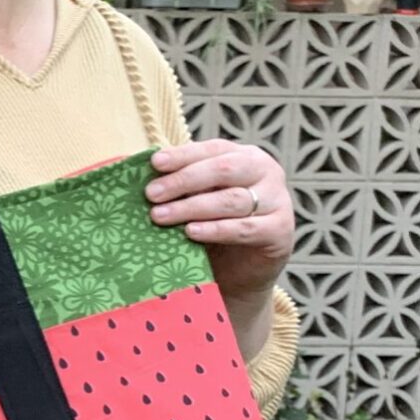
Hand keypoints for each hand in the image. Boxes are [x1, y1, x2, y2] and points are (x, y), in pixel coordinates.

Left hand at [146, 140, 294, 357]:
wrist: (241, 270)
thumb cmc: (213, 223)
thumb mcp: (197, 197)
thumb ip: (180, 181)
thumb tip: (139, 168)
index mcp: (243, 155)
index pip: (211, 149)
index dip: (182, 155)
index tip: (154, 163)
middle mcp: (265, 171)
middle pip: (223, 170)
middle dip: (183, 181)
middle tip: (151, 194)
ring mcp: (277, 200)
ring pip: (232, 199)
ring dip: (192, 207)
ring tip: (160, 216)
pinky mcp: (281, 230)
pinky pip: (246, 228)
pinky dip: (216, 229)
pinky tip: (190, 232)